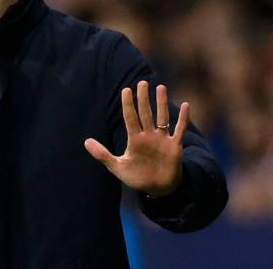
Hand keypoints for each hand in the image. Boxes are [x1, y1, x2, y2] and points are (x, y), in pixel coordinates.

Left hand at [84, 80, 189, 196]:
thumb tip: (85, 141)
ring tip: (160, 87)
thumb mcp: (117, 167)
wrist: (157, 189)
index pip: (130, 118)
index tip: (126, 90)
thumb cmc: (137, 177)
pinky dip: (183, 119)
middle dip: (143, 98)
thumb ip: (102, 154)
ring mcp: (162, 140)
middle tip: (142, 83)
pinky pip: (179, 130)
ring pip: (162, 118)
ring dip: (161, 103)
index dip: (128, 104)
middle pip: (145, 113)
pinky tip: (186, 105)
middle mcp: (148, 136)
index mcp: (135, 139)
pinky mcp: (175, 147)